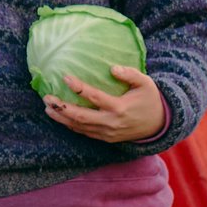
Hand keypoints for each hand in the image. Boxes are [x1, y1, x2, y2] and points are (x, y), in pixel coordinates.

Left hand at [44, 62, 166, 143]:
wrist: (159, 125)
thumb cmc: (150, 99)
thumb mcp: (146, 83)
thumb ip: (130, 74)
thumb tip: (112, 68)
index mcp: (119, 107)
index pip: (94, 97)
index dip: (78, 87)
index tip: (65, 77)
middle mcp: (111, 122)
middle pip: (80, 117)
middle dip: (61, 108)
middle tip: (47, 98)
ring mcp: (107, 133)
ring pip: (79, 127)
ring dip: (61, 118)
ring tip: (47, 108)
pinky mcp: (106, 138)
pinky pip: (84, 133)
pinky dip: (70, 126)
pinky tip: (60, 118)